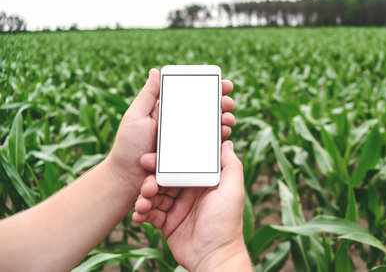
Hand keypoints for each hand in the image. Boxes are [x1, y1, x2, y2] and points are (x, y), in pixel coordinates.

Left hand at [106, 68, 235, 195]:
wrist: (126, 178)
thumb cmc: (127, 146)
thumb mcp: (135, 116)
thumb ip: (148, 95)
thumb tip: (156, 71)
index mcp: (168, 112)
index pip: (192, 96)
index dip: (210, 89)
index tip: (223, 84)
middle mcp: (180, 125)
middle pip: (207, 111)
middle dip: (222, 104)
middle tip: (227, 103)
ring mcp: (186, 141)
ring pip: (211, 127)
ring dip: (224, 120)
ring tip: (227, 119)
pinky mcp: (189, 158)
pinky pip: (208, 147)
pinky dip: (219, 139)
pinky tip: (224, 134)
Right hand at [132, 141, 251, 270]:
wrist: (215, 258)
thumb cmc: (226, 223)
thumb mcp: (232, 190)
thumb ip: (230, 166)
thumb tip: (228, 142)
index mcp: (202, 182)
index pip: (181, 165)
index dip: (166, 160)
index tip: (152, 158)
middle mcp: (189, 192)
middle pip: (164, 178)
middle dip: (151, 179)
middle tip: (146, 184)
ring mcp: (177, 207)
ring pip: (155, 195)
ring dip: (145, 196)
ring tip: (142, 203)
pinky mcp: (167, 223)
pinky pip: (150, 213)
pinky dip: (142, 212)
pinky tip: (138, 215)